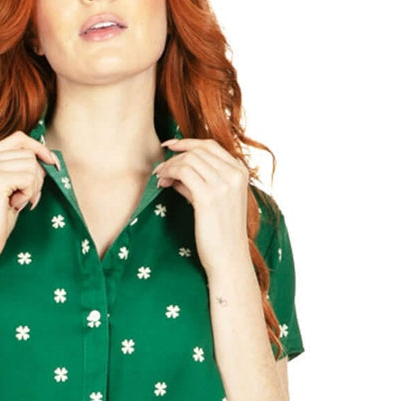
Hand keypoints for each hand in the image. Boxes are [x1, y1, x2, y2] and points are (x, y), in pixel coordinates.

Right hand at [0, 132, 59, 265]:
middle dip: (36, 177)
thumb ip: (21, 168)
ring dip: (33, 187)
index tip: (53, 164)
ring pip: (32, 165)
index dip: (39, 149)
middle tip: (25, 197)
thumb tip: (49, 156)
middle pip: (29, 153)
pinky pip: (29, 178)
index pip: (19, 138)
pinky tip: (15, 205)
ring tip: (17, 202)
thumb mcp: (11, 187)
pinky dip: (29, 194)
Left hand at [154, 138, 250, 272]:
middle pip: (198, 150)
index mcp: (240, 172)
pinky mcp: (208, 196)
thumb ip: (199, 182)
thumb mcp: (214, 200)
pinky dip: (169, 174)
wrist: (228, 258)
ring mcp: (223, 184)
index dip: (187, 142)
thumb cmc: (220, 233)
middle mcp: (234, 174)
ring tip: (160, 178)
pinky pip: (183, 172)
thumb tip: (175, 171)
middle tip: (159, 169)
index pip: (210, 146)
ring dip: (169, 166)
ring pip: (188, 160)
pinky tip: (162, 184)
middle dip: (175, 156)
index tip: (169, 146)